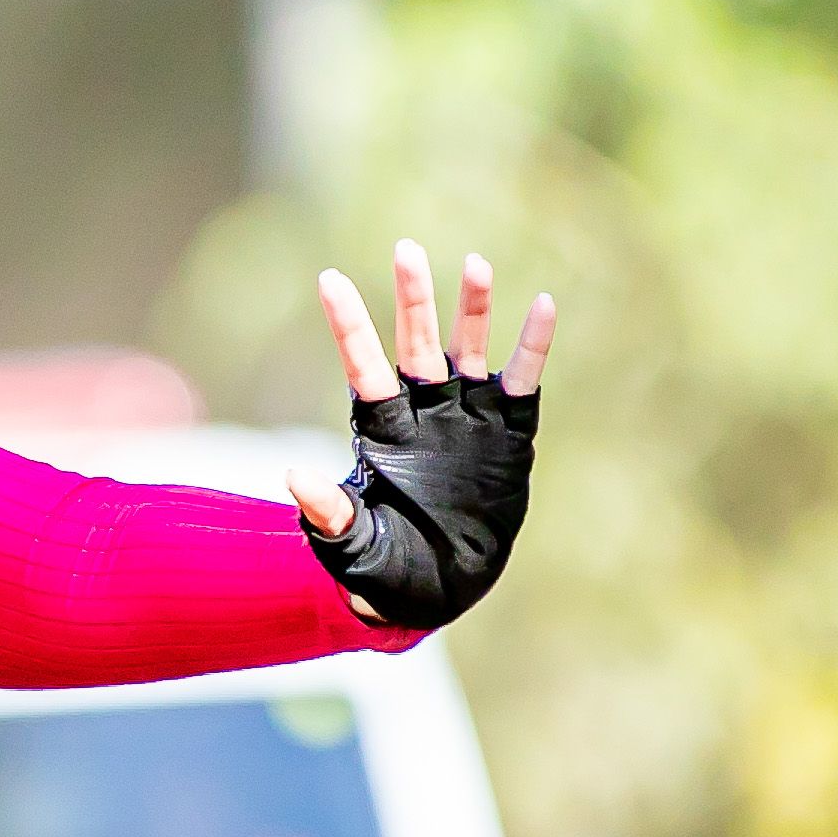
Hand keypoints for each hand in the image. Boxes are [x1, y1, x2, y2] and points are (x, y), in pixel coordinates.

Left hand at [286, 239, 552, 630]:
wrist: (444, 587)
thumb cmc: (389, 567)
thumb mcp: (355, 546)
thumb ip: (328, 514)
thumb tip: (293, 477)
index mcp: (381, 431)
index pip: (362, 368)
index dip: (349, 326)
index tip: (328, 279)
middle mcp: (424, 411)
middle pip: (416, 344)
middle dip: (413, 299)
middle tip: (405, 249)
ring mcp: (468, 417)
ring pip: (468, 350)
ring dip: (473, 308)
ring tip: (476, 263)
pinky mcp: (509, 432)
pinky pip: (524, 380)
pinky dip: (533, 345)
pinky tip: (544, 306)